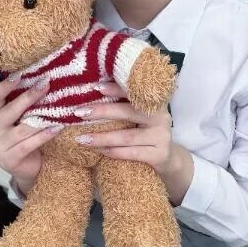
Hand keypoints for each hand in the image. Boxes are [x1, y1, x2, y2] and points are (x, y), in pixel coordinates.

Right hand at [0, 75, 61, 194]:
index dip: (5, 85)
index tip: (21, 74)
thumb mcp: (18, 121)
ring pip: (22, 129)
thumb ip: (22, 106)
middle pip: (9, 111)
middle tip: (45, 84)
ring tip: (58, 107)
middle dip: (28, 97)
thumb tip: (41, 80)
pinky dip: (44, 135)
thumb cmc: (23, 139)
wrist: (26, 169)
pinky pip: (29, 144)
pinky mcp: (9, 160)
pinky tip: (58, 127)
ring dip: (41, 117)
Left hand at [73, 82, 193, 204]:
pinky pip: (132, 153)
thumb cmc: (146, 133)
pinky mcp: (159, 155)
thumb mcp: (140, 117)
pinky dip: (114, 152)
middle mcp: (161, 116)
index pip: (134, 92)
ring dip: (102, 138)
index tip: (95, 87)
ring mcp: (162, 136)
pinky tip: (99, 151)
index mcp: (155, 102)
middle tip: (79, 112)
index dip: (116, 89)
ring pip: (127, 136)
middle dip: (102, 112)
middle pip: (128, 112)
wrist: (168, 159)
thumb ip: (124, 105)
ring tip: (82, 139)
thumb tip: (93, 93)